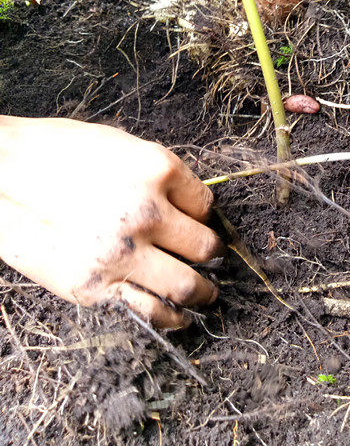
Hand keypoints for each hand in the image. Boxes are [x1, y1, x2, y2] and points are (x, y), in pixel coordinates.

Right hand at [0, 116, 221, 327]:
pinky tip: (179, 317)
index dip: (204, 217)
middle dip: (212, 255)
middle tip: (212, 260)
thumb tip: (186, 202)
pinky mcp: (95, 286)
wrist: (2, 176)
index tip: (201, 225)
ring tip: (206, 295)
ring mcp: (122, 252)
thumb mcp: (121, 147)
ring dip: (202, 292)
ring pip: (186, 284)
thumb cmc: (59, 153)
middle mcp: (147, 211)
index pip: (205, 205)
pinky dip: (171, 318)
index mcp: (157, 169)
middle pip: (204, 246)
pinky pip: (150, 311)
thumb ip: (157, 176)